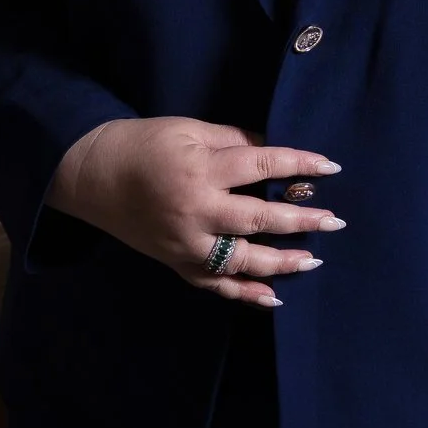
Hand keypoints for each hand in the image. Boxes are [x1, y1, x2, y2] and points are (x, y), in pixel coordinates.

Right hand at [47, 117, 344, 304]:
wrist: (93, 177)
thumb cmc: (145, 144)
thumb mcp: (191, 129)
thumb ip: (234, 140)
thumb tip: (275, 151)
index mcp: (201, 169)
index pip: (261, 165)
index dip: (299, 164)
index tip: (332, 167)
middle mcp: (196, 210)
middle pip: (257, 218)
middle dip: (299, 220)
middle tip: (334, 221)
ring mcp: (185, 243)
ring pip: (241, 259)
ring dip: (281, 262)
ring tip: (314, 260)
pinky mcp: (176, 264)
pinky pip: (214, 284)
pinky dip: (243, 293)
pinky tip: (273, 298)